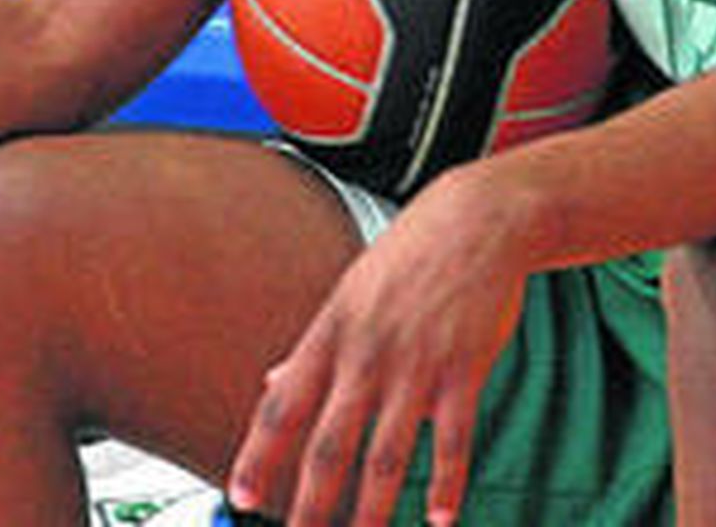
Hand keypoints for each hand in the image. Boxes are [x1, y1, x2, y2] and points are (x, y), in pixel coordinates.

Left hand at [228, 167, 529, 526]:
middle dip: (308, 503)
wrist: (476, 220)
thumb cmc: (410, 254)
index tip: (239, 495)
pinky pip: (452, 440)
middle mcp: (367, 352)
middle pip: (328, 442)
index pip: (283, 403)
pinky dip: (446, 484)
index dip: (259, 453)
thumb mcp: (350, 292)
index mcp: (333, 332)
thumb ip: (312, 346)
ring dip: (371, 510)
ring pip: (386, 453)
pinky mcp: (463, 369)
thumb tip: (271, 381)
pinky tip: (439, 519)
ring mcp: (416, 363)